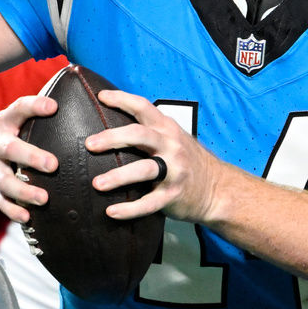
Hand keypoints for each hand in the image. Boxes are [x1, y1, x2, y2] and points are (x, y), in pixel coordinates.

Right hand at [0, 94, 58, 222]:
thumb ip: (49, 111)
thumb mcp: (25, 117)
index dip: (35, 106)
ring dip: (23, 191)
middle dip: (31, 156)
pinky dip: (13, 210)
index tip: (54, 106)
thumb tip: (95, 97)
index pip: (19, 108)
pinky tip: (28, 218)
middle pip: (9, 148)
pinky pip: (0, 201)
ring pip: (3, 179)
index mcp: (7, 120)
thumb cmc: (19, 131)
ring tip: (44, 199)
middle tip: (54, 165)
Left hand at [86, 89, 222, 221]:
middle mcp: (171, 146)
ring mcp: (174, 171)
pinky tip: (112, 212)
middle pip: (140, 135)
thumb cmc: (187, 161)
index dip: (122, 99)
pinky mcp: (173, 195)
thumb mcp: (174, 139)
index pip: (143, 107)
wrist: (217, 189)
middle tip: (89, 144)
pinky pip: (149, 203)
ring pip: (144, 169)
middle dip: (112, 138)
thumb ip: (150, 132)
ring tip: (97, 184)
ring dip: (118, 176)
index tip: (101, 96)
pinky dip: (129, 209)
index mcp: (167, 129)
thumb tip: (110, 128)